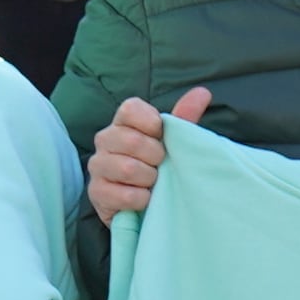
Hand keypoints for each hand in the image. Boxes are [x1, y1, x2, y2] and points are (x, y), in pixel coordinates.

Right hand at [88, 84, 206, 220]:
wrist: (144, 206)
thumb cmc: (158, 167)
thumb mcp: (172, 143)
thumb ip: (183, 118)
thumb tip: (202, 92)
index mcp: (123, 123)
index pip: (130, 109)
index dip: (151, 124)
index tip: (162, 138)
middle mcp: (105, 140)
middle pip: (132, 140)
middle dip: (156, 157)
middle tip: (161, 166)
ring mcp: (98, 166)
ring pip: (127, 168)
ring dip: (149, 179)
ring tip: (153, 184)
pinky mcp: (96, 192)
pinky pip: (124, 194)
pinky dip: (141, 199)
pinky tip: (145, 199)